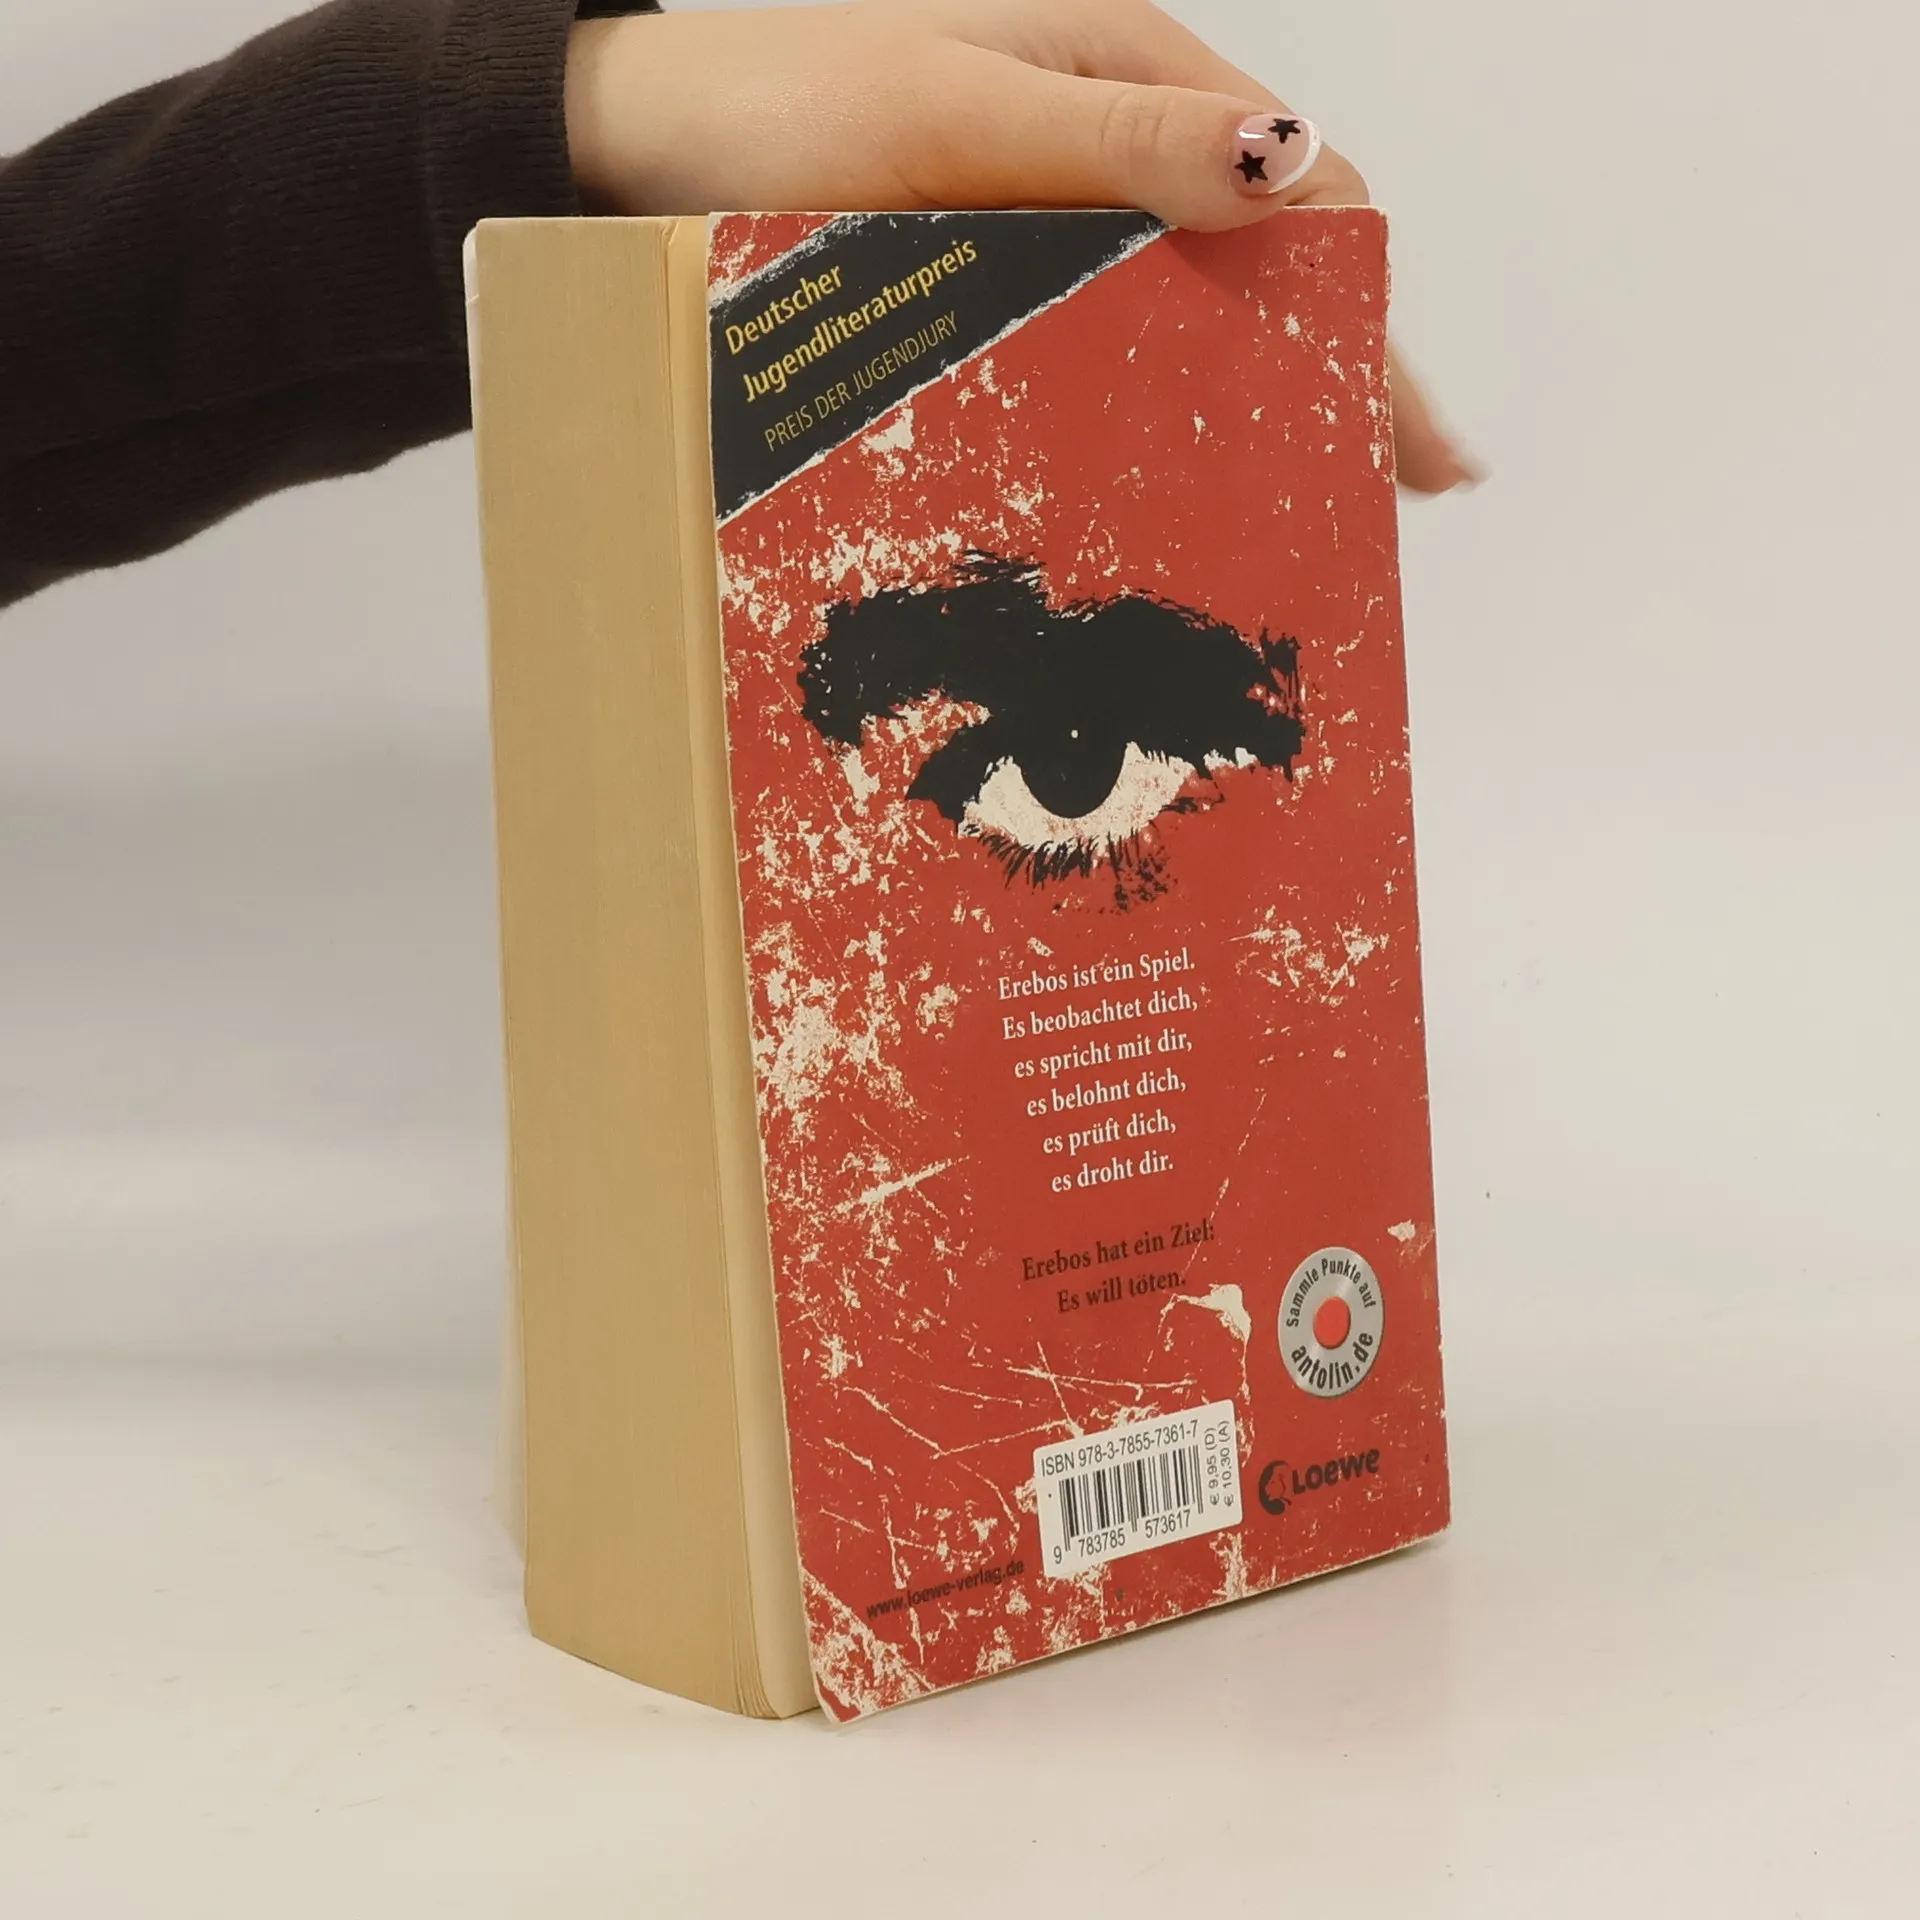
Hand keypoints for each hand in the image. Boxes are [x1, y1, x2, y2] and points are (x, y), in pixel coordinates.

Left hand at [565, 0, 1475, 492]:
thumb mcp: (955, 115)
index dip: (1367, 314)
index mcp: (1129, 76)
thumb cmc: (779, 113)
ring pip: (1194, 315)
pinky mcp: (1000, 283)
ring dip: (1259, 402)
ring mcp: (1056, 220)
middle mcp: (1109, 146)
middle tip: (1392, 497)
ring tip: (1309, 506)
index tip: (1406, 438)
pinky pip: (1110, 346)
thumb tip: (1282, 169)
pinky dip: (1164, 407)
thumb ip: (1117, 140)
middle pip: (1263, 265)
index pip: (1301, 192)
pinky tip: (1186, 473)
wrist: (637, 152)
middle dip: (1338, 373)